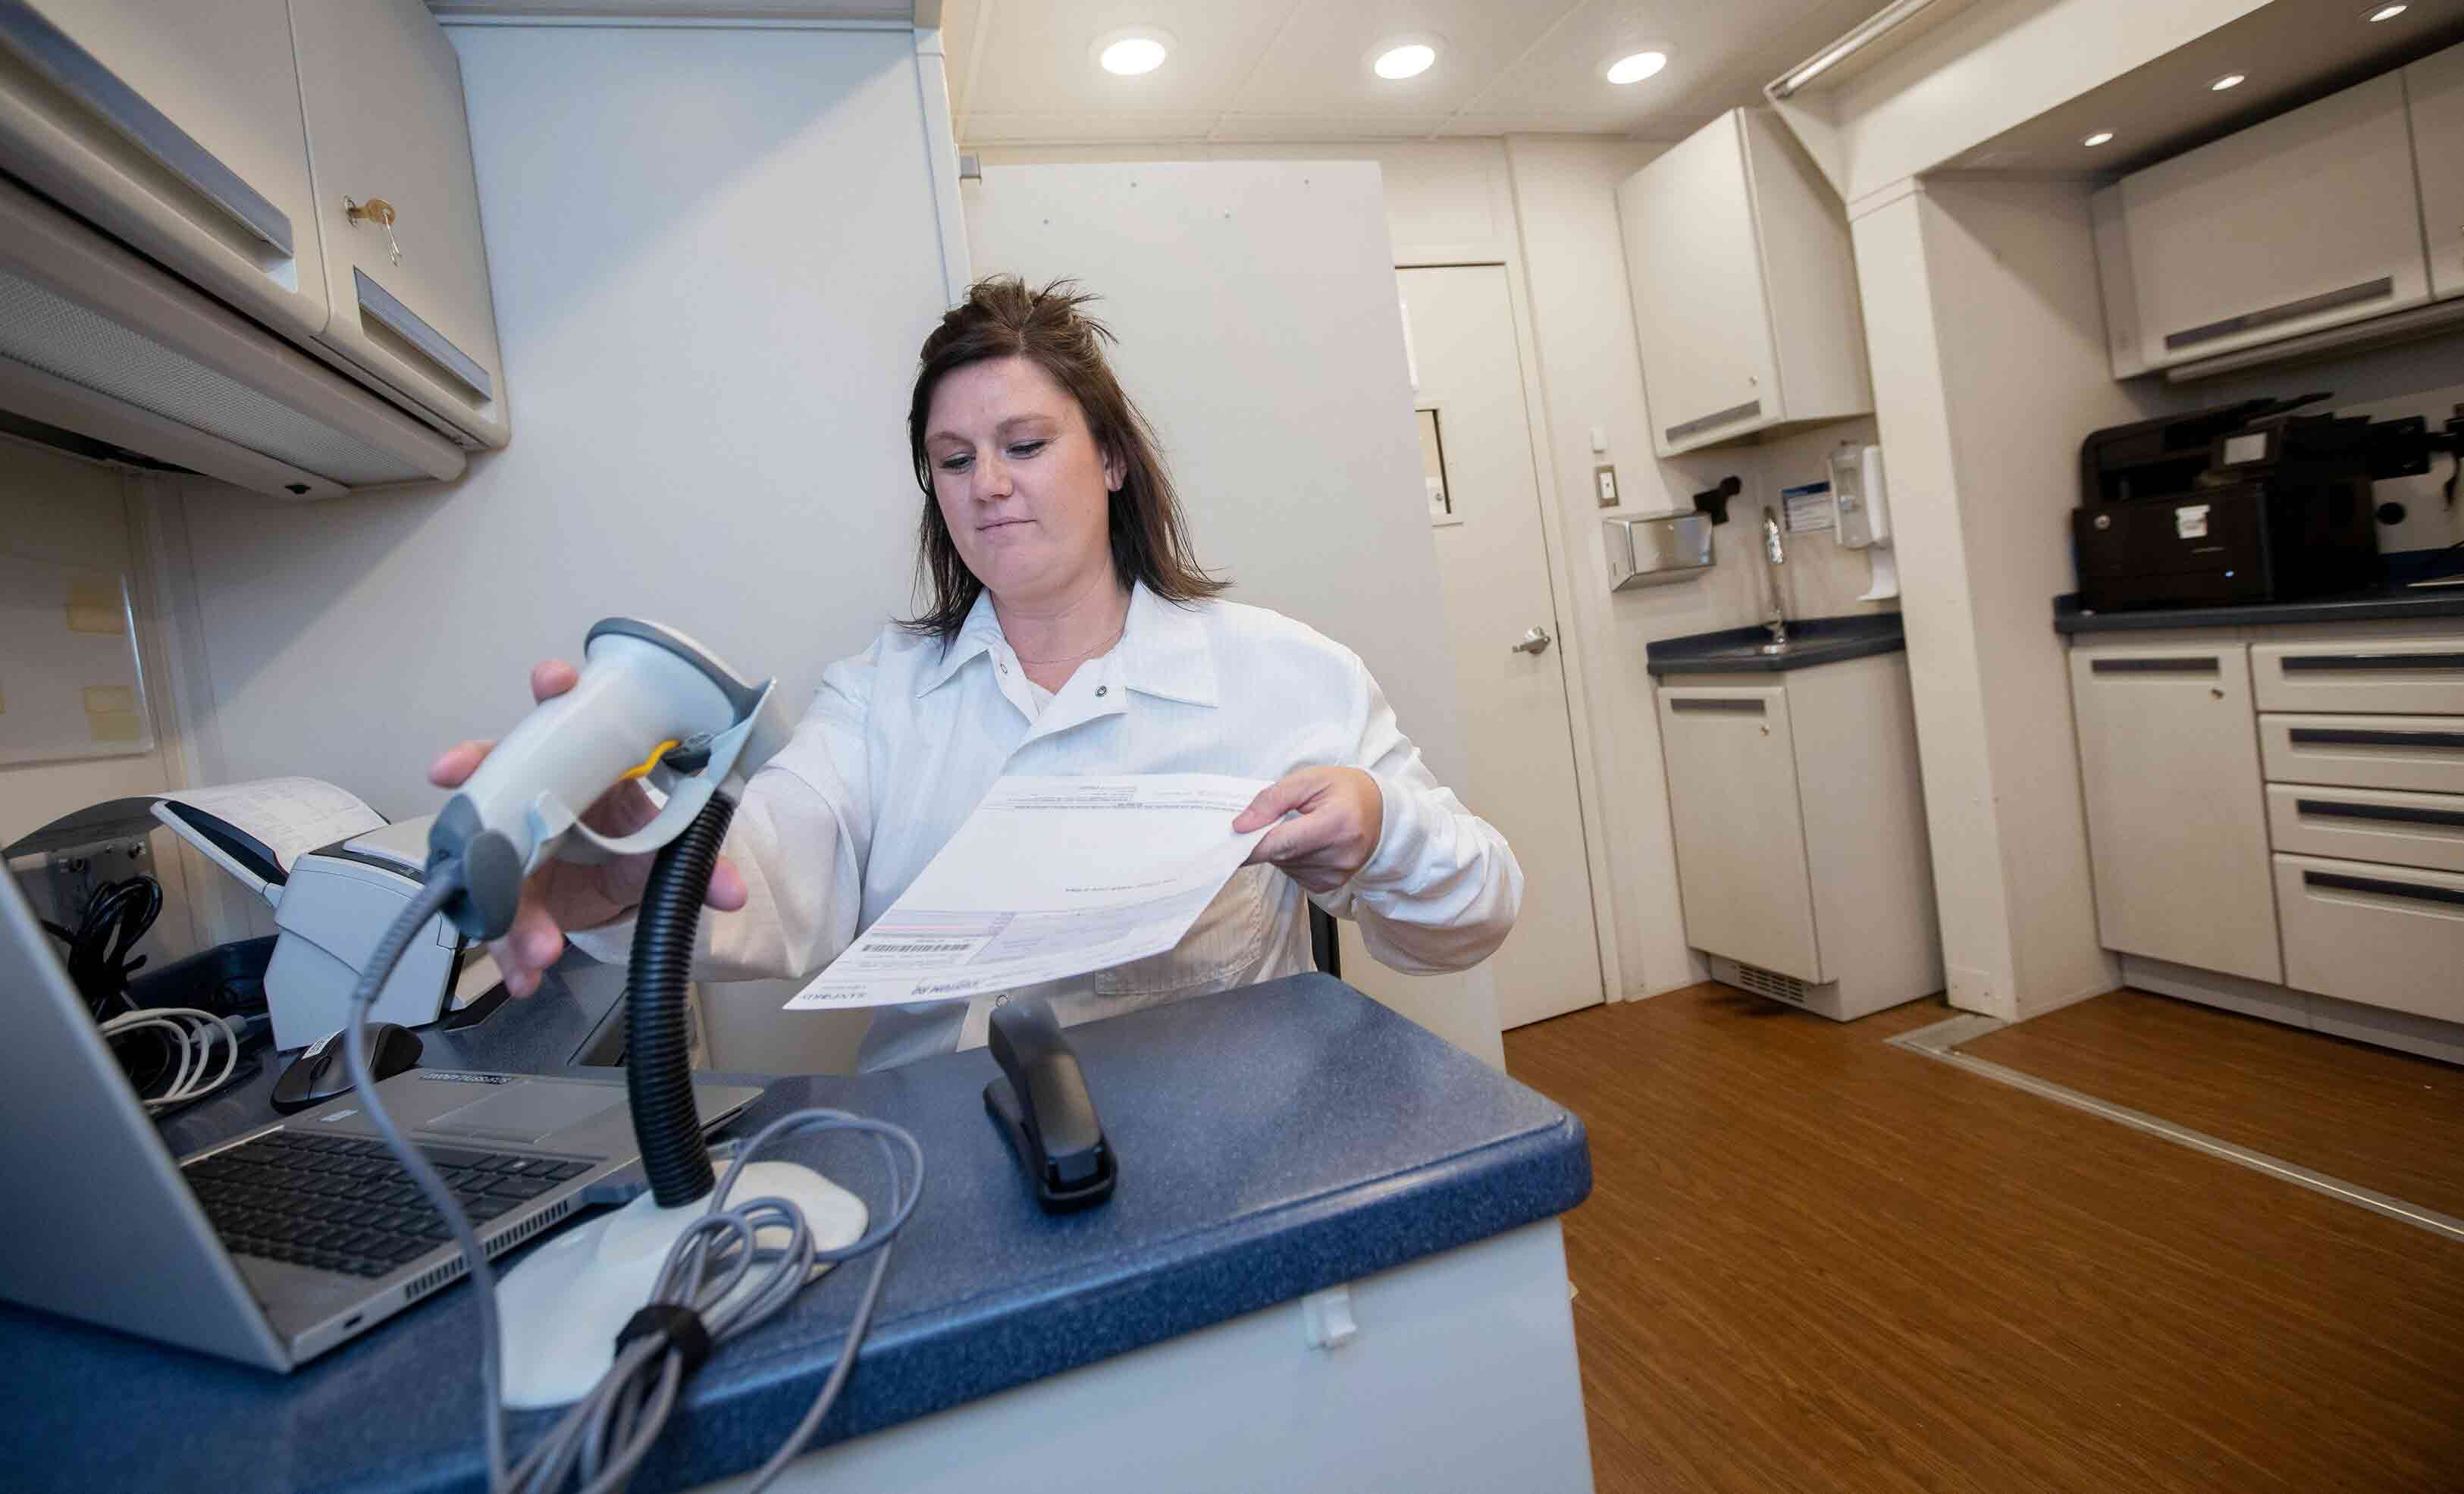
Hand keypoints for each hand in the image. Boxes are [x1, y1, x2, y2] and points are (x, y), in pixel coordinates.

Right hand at [427, 659, 745, 996]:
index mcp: (582, 764)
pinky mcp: (505, 890)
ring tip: (536, 944)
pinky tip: (525, 976)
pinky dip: (512, 952)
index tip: (552, 682)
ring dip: (500, 898)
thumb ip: (698, 862)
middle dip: (476, 768)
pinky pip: (497, 920)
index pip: (562, 713)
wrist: (623, 889)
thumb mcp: (669, 848)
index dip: (553, 691)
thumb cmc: (638, 842)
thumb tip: (730, 889)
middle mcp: (535, 792)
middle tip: (458, 770)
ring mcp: (511, 840)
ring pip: (484, 853)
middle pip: (496, 769)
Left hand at [1234, 768, 1383, 893]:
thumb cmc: (1343, 790)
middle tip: (1272, 820)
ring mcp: (1339, 873)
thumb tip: (1241, 825)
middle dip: (1268, 840)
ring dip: (1281, 849)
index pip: (1284, 842)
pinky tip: (1307, 844)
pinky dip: (1292, 859)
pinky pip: (1296, 875)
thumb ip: (1272, 799)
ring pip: (1286, 866)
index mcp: (1338, 822)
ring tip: (1299, 828)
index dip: (1253, 844)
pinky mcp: (1332, 884)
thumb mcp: (1309, 779)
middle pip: (1282, 855)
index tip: (1231, 841)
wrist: (1378, 810)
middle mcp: (1342, 854)